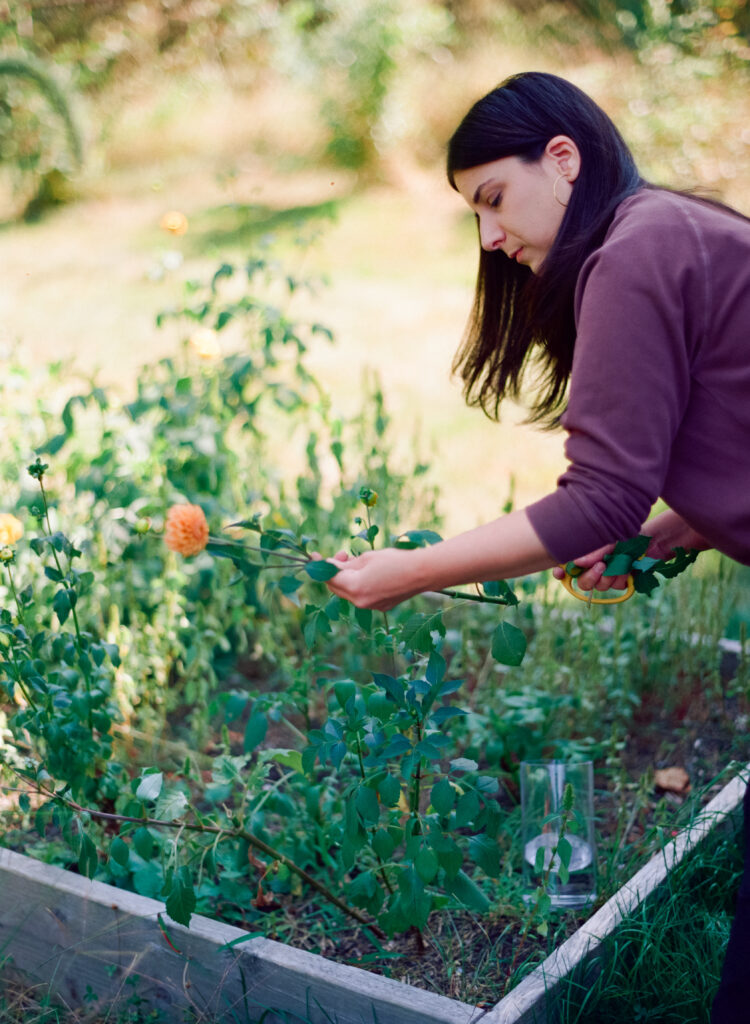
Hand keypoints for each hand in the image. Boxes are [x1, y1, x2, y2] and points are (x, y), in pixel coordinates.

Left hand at [313, 547, 429, 610]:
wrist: (422, 573)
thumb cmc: (395, 561)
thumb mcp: (366, 558)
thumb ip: (345, 565)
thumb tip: (331, 567)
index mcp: (354, 588)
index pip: (330, 578)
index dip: (320, 567)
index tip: (315, 556)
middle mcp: (360, 602)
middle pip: (336, 588)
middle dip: (334, 572)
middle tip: (342, 555)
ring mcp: (370, 607)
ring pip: (349, 593)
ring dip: (346, 578)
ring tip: (355, 561)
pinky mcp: (380, 607)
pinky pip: (362, 596)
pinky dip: (358, 585)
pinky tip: (367, 573)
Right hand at [552, 509, 711, 593]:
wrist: (653, 539)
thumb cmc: (628, 534)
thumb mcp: (607, 540)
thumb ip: (592, 552)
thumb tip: (576, 563)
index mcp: (587, 555)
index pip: (567, 569)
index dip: (561, 573)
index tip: (560, 571)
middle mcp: (595, 567)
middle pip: (583, 584)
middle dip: (591, 577)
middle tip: (601, 566)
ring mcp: (609, 576)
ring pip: (601, 587)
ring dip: (610, 575)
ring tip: (621, 562)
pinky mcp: (623, 582)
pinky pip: (617, 586)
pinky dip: (623, 576)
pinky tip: (629, 567)